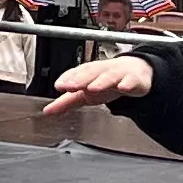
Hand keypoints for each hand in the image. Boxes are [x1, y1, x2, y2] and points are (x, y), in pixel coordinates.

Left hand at [41, 54, 157, 115]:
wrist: (133, 72)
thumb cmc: (104, 81)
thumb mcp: (84, 93)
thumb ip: (66, 102)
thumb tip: (47, 111)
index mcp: (87, 73)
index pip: (75, 74)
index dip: (67, 79)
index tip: (59, 86)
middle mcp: (101, 72)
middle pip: (90, 73)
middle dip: (80, 79)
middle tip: (70, 86)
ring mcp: (118, 74)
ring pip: (109, 76)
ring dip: (100, 81)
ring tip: (92, 88)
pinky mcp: (134, 80)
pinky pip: (131, 81)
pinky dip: (127, 83)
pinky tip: (123, 87)